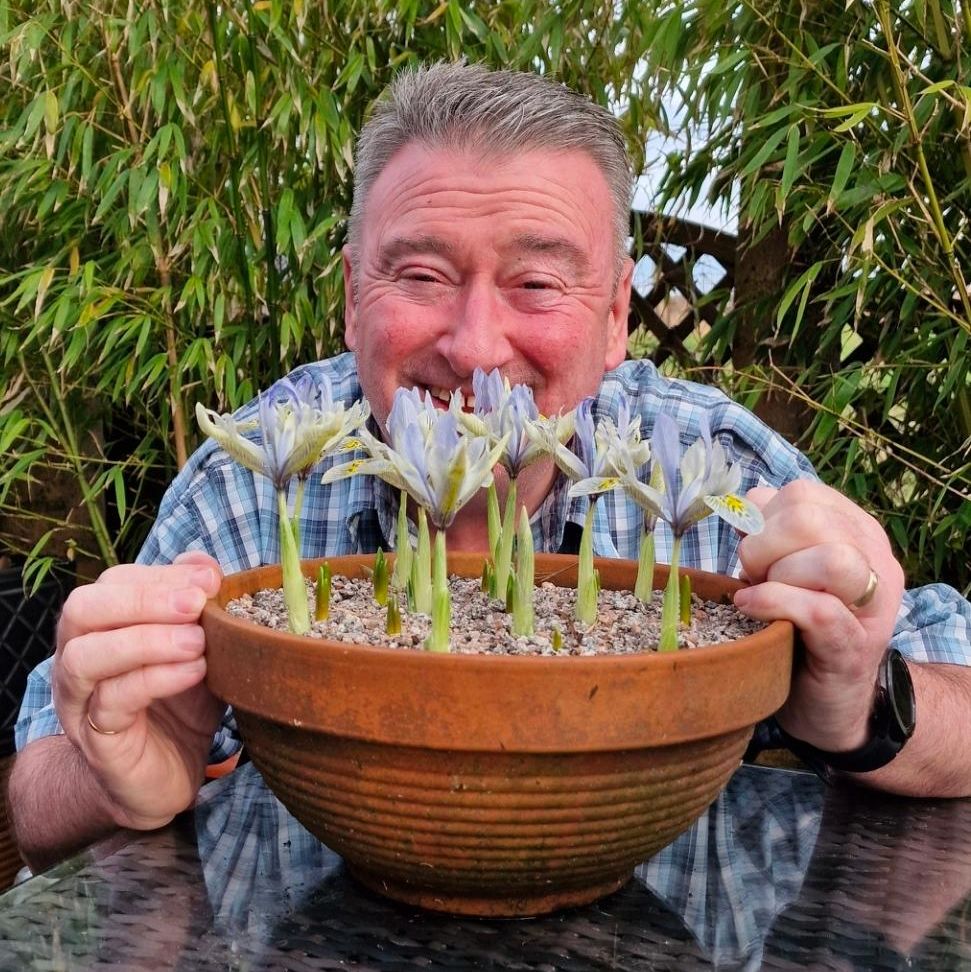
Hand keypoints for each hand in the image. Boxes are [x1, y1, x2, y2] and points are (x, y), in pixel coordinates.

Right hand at [52, 550, 225, 830]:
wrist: (164, 777)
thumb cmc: (179, 703)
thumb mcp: (198, 648)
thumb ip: (198, 608)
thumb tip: (205, 565)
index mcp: (102, 627)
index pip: (112, 583)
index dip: (161, 576)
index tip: (210, 580)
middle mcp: (79, 658)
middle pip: (83, 610)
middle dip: (143, 599)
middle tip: (196, 604)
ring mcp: (81, 700)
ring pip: (86, 656)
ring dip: (146, 640)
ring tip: (197, 641)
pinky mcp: (98, 739)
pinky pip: (112, 701)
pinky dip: (156, 679)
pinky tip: (194, 671)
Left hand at [733, 481, 904, 752]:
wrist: (829, 703)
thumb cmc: (796, 629)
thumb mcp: (780, 571)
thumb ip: (768, 536)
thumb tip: (738, 507)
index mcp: (854, 532)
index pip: (801, 494)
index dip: (762, 517)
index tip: (751, 550)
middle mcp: (873, 560)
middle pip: (810, 517)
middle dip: (763, 544)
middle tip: (753, 576)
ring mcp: (872, 605)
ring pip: (831, 559)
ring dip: (777, 575)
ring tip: (759, 595)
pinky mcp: (854, 647)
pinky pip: (819, 609)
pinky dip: (774, 603)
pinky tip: (749, 609)